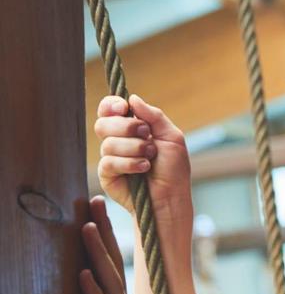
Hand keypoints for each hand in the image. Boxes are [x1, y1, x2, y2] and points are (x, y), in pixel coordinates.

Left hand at [80, 196, 136, 293]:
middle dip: (102, 234)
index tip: (98, 208)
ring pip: (109, 286)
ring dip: (96, 254)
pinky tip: (83, 276)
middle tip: (93, 202)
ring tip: (84, 227)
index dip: (106, 238)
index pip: (115, 268)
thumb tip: (103, 289)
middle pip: (114, 267)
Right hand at [95, 95, 190, 215]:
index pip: (110, 109)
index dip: (111, 105)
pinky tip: (143, 168)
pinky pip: (108, 162)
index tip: (123, 108)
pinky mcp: (107, 176)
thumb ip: (154, 116)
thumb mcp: (171, 136)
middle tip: (146, 135)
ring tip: (150, 157)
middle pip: (103, 123)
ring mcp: (111, 158)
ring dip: (134, 148)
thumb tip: (132, 98)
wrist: (171, 196)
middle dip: (127, 127)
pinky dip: (129, 163)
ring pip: (108, 143)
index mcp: (132, 127)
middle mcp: (118, 140)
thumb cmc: (173, 168)